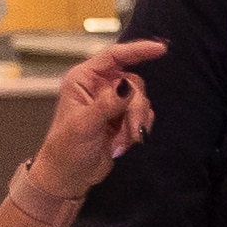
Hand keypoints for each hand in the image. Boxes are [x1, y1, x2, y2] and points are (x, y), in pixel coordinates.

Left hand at [32, 40, 165, 200]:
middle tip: (132, 131)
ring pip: (141, 100)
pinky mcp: (122, 118)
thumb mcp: (85, 125)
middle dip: (136, 108)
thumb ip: (107, 104)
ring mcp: (112, 102)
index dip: (138, 50)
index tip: (160, 49)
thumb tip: (127, 84)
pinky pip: (143, 115)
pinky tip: (124, 143)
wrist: (69, 177)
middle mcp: (99, 86)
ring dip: (136, 122)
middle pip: (133, 83)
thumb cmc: (66, 150)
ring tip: (123, 142)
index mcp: (84, 79)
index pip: (114, 56)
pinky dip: (139, 129)